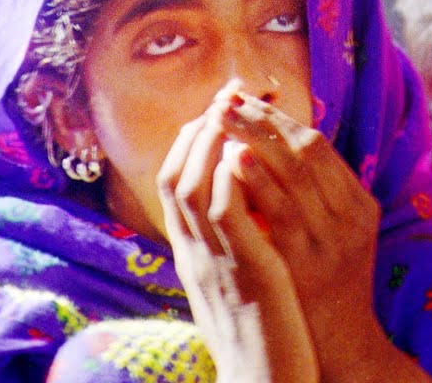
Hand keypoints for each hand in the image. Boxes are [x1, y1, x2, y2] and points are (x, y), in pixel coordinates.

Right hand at [157, 82, 317, 382]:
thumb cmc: (256, 338)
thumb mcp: (234, 284)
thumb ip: (227, 246)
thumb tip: (237, 207)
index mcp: (190, 256)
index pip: (174, 184)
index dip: (192, 141)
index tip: (216, 109)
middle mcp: (193, 255)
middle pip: (175, 176)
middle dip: (200, 128)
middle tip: (227, 93)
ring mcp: (214, 263)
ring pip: (192, 186)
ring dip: (211, 141)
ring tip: (233, 107)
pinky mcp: (245, 271)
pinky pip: (226, 213)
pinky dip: (231, 178)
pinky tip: (246, 151)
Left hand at [220, 89, 430, 381]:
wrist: (338, 346)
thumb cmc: (324, 286)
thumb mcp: (329, 235)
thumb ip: (309, 195)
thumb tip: (267, 145)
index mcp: (358, 204)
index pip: (316, 143)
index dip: (277, 116)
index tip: (244, 98)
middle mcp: (350, 216)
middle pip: (306, 148)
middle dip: (263, 118)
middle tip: (227, 97)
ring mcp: (330, 239)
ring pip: (295, 171)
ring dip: (256, 137)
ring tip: (223, 114)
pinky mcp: (306, 262)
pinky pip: (280, 210)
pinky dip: (257, 179)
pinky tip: (233, 158)